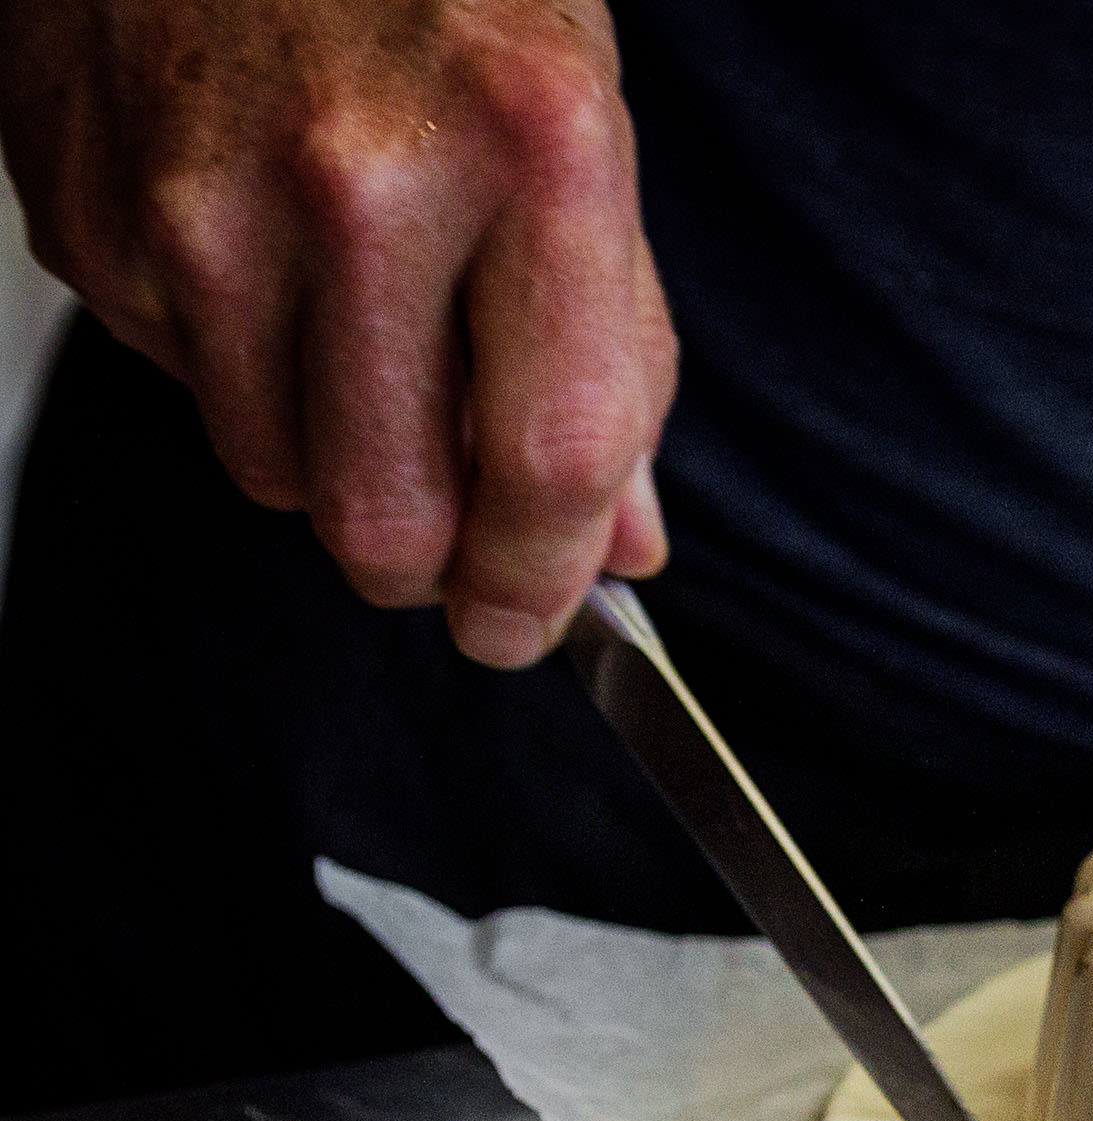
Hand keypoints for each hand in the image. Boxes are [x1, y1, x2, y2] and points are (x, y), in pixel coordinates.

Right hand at [1, 0, 673, 666]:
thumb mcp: (581, 139)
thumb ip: (614, 356)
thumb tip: (618, 545)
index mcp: (531, 153)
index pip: (547, 463)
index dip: (541, 584)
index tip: (526, 625)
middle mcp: (360, 180)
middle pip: (387, 513)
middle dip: (427, 565)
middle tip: (447, 545)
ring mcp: (202, 195)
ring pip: (273, 471)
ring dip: (327, 456)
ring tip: (356, 331)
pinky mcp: (90, 205)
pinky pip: (175, 377)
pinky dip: (229, 357)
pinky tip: (256, 250)